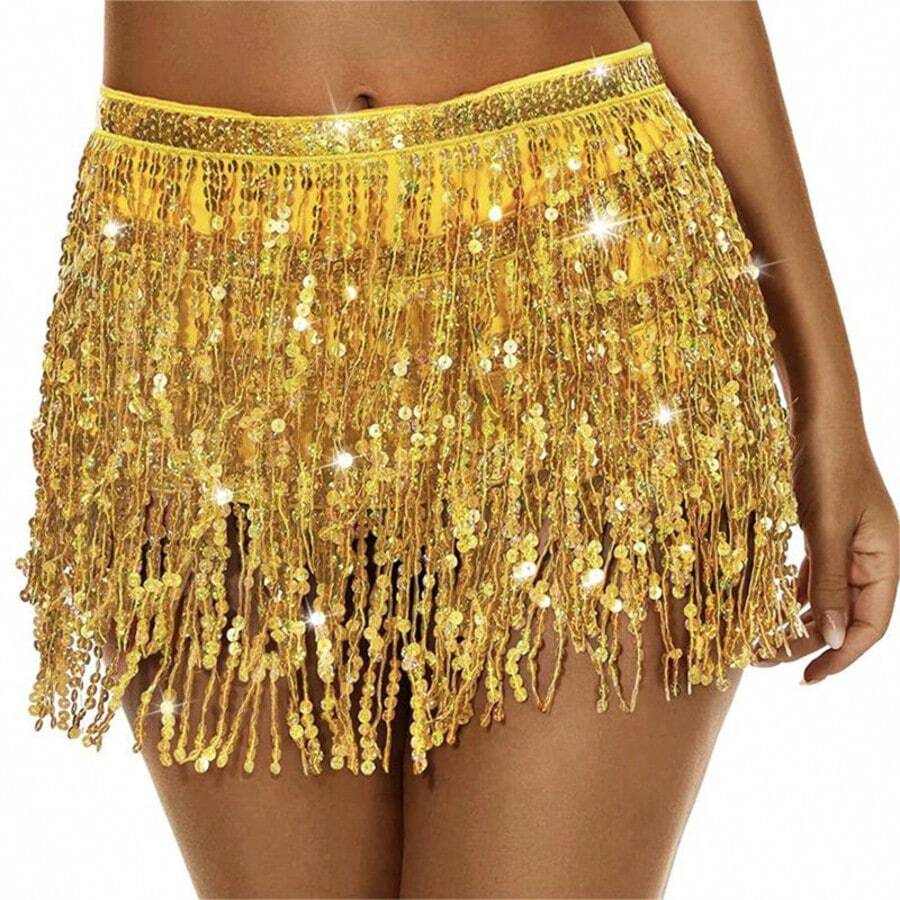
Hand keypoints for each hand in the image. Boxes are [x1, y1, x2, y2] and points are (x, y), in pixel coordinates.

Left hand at [769, 420, 897, 682]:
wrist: (818, 416)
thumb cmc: (827, 465)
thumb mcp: (827, 527)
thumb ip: (832, 583)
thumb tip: (837, 639)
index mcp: (886, 560)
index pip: (872, 626)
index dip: (842, 657)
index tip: (806, 678)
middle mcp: (873, 557)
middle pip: (847, 617)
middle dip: (809, 643)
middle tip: (764, 662)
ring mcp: (850, 544)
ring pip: (829, 598)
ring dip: (798, 622)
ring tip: (763, 644)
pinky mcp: (827, 531)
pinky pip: (816, 576)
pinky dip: (795, 595)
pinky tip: (772, 608)